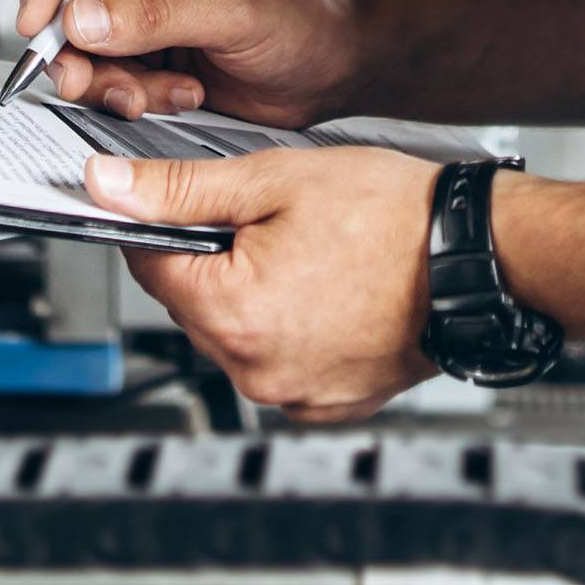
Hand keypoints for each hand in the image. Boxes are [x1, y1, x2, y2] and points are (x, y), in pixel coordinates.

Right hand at [14, 0, 366, 126]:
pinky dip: (135, 97)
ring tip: (165, 92)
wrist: (338, 65)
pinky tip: (185, 94)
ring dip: (112, 81)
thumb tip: (80, 16)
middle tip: (91, 82)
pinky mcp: (148, 57)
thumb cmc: (305, 13)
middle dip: (73, 48)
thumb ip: (156, 13)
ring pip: (81, 49)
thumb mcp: (234, 8)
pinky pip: (109, 80)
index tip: (39, 24)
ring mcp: (142, 13)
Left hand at [87, 147, 438, 419]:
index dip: (161, 223)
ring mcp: (293, 394)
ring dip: (252, 296)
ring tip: (310, 254)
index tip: (186, 201)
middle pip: (193, 302)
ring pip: (235, 335)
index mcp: (232, 312)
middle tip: (272, 219)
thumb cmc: (393, 216)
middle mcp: (255, 370)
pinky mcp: (328, 405)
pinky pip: (280, 365)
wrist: (479, 258)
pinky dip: (290, 332)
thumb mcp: (275, 179)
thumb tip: (106, 186)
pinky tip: (327, 293)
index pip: (150, 265)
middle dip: (215, 258)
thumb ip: (179, 188)